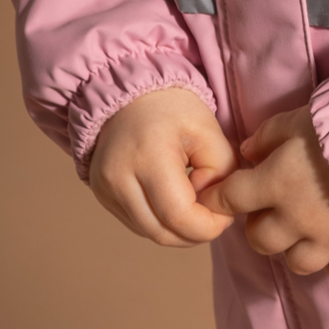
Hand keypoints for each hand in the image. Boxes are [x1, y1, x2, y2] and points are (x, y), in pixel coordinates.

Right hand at [88, 86, 238, 247]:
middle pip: (162, 233)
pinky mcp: (102, 196)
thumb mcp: (208, 131)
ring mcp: (105, 190)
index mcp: (148, 156)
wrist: (127, 94)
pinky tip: (174, 202)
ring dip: (178, 230)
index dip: (209, 225)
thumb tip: (214, 209)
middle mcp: (118, 178)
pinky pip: (137, 224)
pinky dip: (161, 222)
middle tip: (215, 214)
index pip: (179, 216)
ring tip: (195, 205)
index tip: (226, 213)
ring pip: (149, 234)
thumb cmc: (171, 108)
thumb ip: (222, 173)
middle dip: (195, 233)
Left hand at [207, 107, 328, 278]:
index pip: (229, 200)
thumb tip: (247, 152)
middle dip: (259, 226)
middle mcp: (296, 219)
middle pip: (260, 240)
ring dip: (294, 247)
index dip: (218, 199)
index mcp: (275, 184)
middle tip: (269, 210)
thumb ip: (268, 136)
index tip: (217, 197)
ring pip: (296, 262)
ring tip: (304, 230)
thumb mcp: (298, 119)